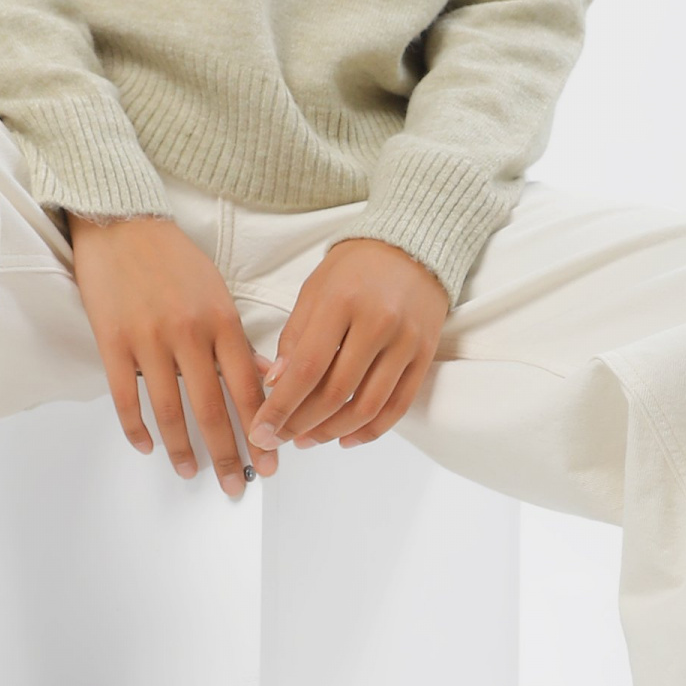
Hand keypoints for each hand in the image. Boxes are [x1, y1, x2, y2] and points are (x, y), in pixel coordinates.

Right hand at [67, 214, 273, 497]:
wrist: (121, 222)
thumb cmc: (172, 257)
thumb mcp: (218, 291)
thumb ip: (237, 339)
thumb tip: (264, 379)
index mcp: (221, 320)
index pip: (247, 388)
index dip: (261, 430)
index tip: (270, 461)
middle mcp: (189, 333)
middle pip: (212, 408)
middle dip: (228, 453)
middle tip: (236, 484)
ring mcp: (148, 339)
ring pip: (169, 410)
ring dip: (182, 448)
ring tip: (190, 472)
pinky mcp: (113, 341)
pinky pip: (125, 397)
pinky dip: (137, 428)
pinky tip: (147, 447)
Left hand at [246, 238, 448, 454]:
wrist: (413, 246)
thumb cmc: (356, 268)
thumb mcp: (315, 290)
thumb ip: (294, 337)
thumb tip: (275, 384)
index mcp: (342, 302)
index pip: (307, 367)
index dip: (281, 406)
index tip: (261, 430)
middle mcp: (378, 323)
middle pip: (336, 392)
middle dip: (302, 424)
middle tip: (280, 437)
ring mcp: (406, 341)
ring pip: (368, 406)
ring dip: (333, 431)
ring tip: (309, 439)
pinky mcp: (425, 354)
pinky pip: (399, 405)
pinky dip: (372, 429)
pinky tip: (347, 437)